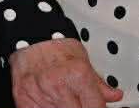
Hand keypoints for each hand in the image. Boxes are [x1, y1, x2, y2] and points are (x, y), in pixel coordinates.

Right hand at [8, 38, 122, 107]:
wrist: (30, 37)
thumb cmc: (56, 46)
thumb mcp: (83, 59)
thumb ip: (99, 83)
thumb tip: (114, 96)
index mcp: (78, 74)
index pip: (96, 107)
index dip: (97, 107)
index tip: (95, 105)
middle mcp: (59, 85)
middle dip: (79, 107)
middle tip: (77, 99)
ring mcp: (40, 94)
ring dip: (62, 106)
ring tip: (63, 97)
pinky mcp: (24, 100)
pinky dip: (46, 107)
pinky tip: (50, 100)